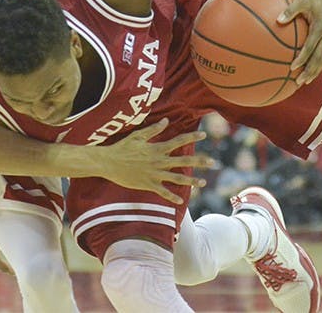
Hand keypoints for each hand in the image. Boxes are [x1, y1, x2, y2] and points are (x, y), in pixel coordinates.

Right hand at [97, 118, 215, 204]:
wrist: (108, 162)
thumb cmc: (122, 147)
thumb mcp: (138, 135)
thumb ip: (153, 129)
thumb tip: (166, 121)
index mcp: (157, 148)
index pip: (178, 141)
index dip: (192, 137)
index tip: (204, 135)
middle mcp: (159, 161)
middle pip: (183, 161)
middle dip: (199, 161)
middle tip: (213, 162)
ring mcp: (154, 174)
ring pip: (177, 178)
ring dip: (191, 181)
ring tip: (203, 183)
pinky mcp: (148, 185)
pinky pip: (163, 192)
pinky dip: (172, 196)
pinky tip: (181, 200)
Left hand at [279, 0, 321, 84]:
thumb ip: (290, 10)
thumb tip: (278, 20)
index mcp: (320, 27)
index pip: (311, 46)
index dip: (303, 58)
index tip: (292, 67)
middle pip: (320, 58)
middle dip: (310, 71)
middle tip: (299, 82)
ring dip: (314, 71)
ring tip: (304, 82)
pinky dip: (316, 65)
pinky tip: (307, 72)